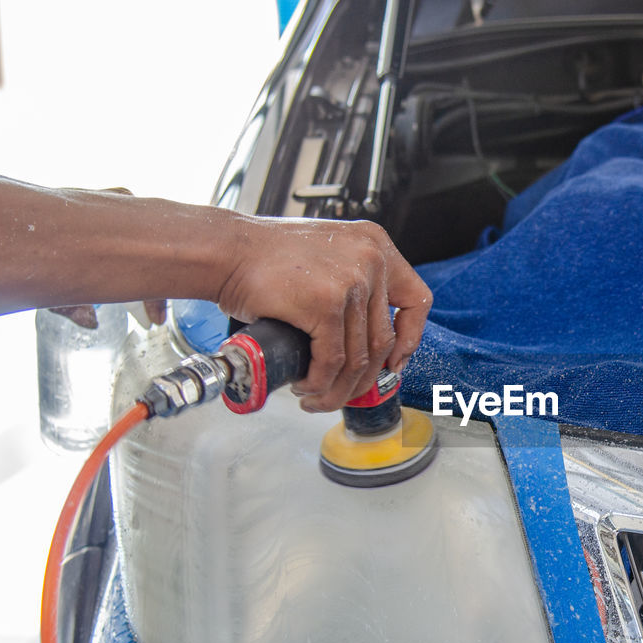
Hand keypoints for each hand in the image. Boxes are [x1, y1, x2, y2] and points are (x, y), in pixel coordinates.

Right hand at [217, 217, 431, 412]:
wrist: (225, 249)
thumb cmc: (264, 255)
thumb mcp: (327, 254)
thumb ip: (353, 282)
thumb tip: (364, 335)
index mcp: (376, 245)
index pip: (417, 299)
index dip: (410, 338)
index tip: (395, 360)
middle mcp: (371, 260)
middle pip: (383, 339)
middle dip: (363, 378)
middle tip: (343, 392)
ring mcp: (351, 282)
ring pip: (358, 357)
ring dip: (338, 388)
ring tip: (317, 397)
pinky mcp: (325, 304)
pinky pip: (332, 360)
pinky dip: (320, 383)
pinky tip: (305, 386)